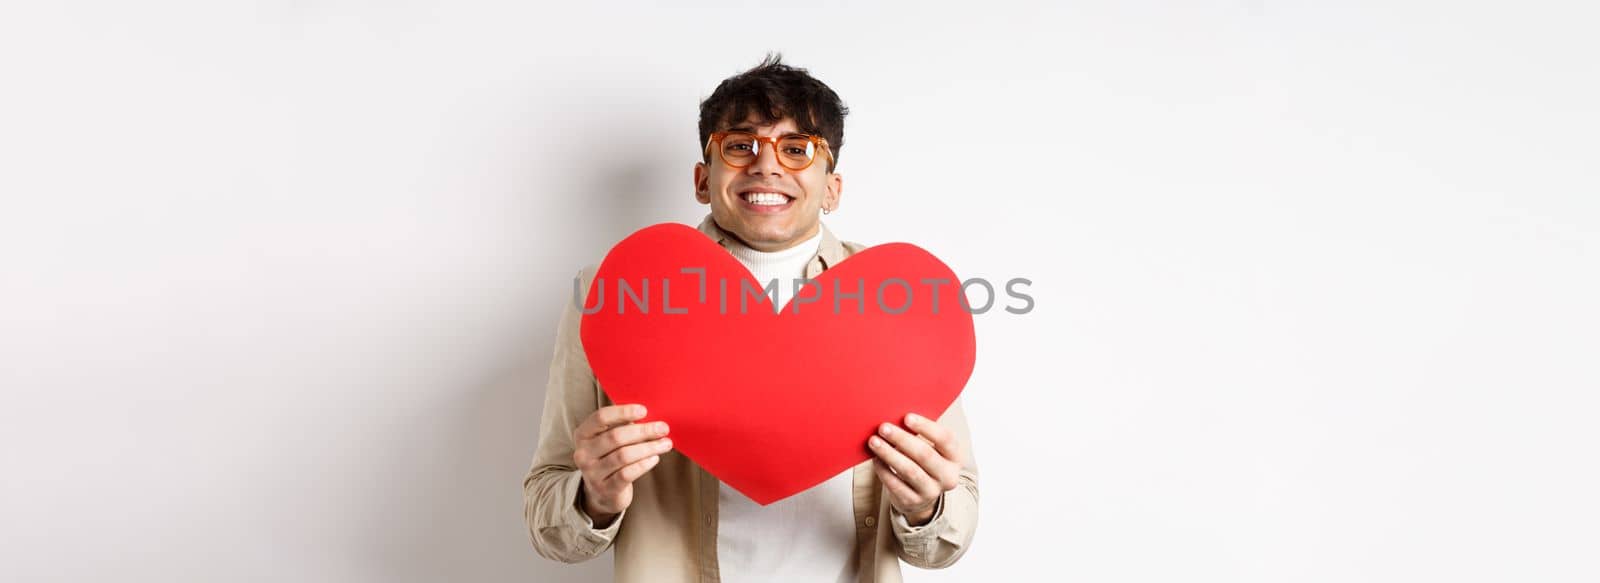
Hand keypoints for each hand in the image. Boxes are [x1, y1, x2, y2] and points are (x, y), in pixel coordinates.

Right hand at [572, 404, 672, 526]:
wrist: (602, 493)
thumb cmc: (610, 457)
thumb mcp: (610, 439)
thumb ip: (623, 426)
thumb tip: (650, 416)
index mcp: (583, 435)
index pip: (601, 417)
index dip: (623, 412)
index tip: (644, 410)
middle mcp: (583, 453)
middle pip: (615, 437)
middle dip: (643, 431)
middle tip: (663, 428)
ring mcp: (592, 473)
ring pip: (624, 455)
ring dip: (648, 448)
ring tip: (665, 443)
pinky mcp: (605, 489)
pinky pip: (627, 474)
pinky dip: (644, 464)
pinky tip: (655, 458)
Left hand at [867, 412, 963, 525]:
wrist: (922, 493)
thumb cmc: (924, 459)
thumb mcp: (932, 446)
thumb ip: (921, 432)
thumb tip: (896, 411)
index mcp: (955, 457)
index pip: (945, 439)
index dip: (926, 427)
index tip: (906, 417)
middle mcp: (948, 476)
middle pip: (925, 455)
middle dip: (902, 439)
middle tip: (883, 427)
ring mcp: (931, 491)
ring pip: (909, 471)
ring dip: (889, 454)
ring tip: (874, 441)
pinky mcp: (913, 502)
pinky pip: (895, 485)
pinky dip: (883, 470)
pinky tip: (875, 458)